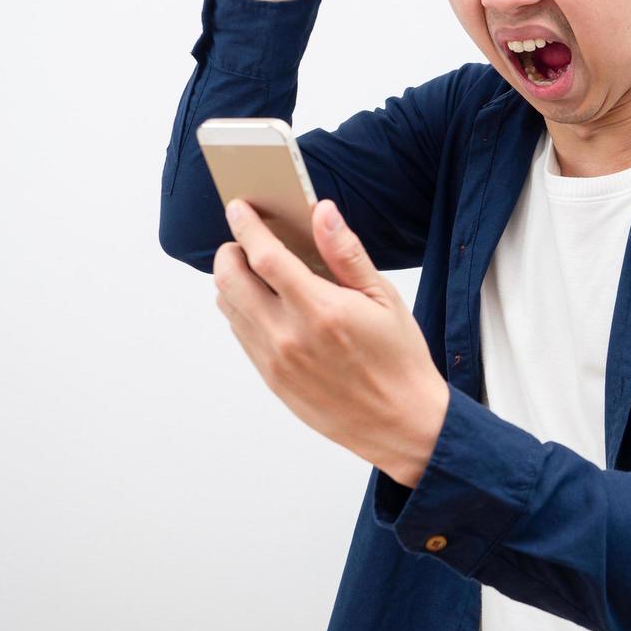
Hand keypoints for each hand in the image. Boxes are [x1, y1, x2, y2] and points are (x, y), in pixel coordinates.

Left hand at [212, 195, 448, 486]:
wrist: (401, 422)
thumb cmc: (398, 358)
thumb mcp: (383, 297)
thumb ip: (346, 253)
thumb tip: (322, 212)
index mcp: (320, 309)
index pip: (264, 256)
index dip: (246, 227)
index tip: (239, 208)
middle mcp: (289, 336)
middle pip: (230, 279)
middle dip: (230, 251)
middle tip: (243, 239)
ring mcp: (275, 361)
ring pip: (229, 307)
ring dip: (232, 280)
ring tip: (253, 268)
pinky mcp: (271, 379)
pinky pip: (240, 334)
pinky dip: (242, 309)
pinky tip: (264, 302)